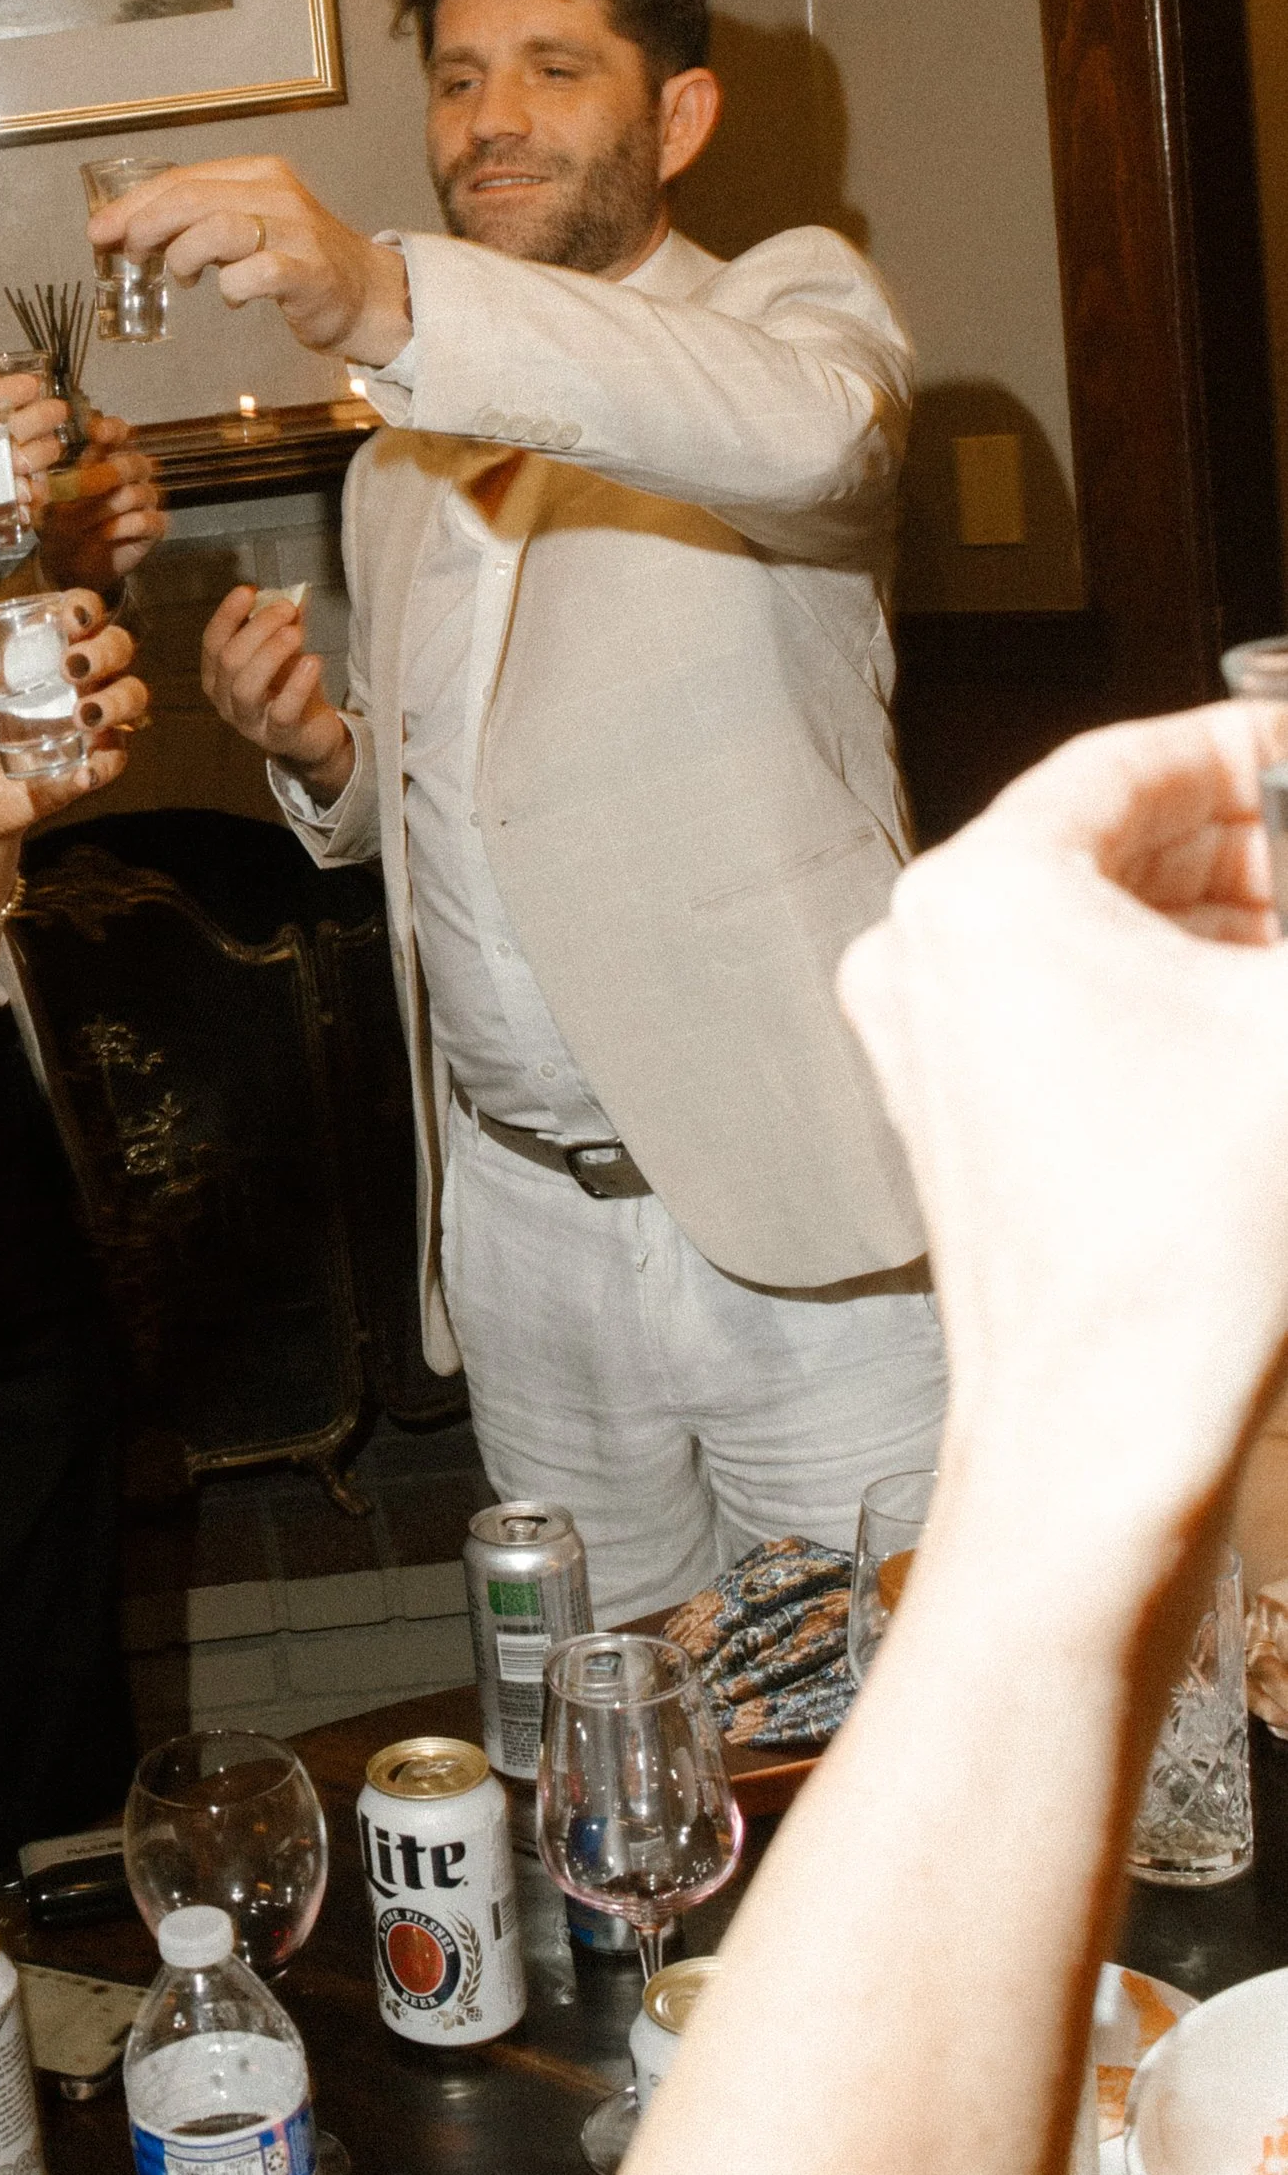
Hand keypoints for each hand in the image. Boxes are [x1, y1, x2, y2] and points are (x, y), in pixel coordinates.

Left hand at [0, 389, 69, 608]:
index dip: (0, 394)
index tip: (32, 384)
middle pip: (0, 433)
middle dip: (30, 425)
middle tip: (55, 420)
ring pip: (13, 469)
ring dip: (31, 468)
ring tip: (29, 482)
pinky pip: (10, 509)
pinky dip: (26, 507)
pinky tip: (29, 508)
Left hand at [0, 595, 146, 844]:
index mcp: (46, 653)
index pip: (81, 616)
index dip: (86, 608)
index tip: (73, 619)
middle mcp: (79, 681)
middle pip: (118, 649)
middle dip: (105, 652)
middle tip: (73, 670)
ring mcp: (91, 722)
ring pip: (132, 698)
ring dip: (116, 702)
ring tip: (83, 718)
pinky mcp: (91, 764)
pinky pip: (114, 759)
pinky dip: (104, 765)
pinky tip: (83, 774)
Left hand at [42, 410, 165, 594]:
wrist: (67, 568)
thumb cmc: (59, 528)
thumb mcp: (48, 507)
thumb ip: (55, 490)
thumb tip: (53, 479)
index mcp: (104, 460)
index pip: (119, 433)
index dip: (112, 429)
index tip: (96, 432)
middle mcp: (129, 476)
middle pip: (135, 462)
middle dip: (108, 474)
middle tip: (83, 487)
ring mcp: (144, 501)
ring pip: (140, 493)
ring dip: (108, 508)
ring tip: (83, 523)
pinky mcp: (153, 528)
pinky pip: (150, 520)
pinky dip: (124, 528)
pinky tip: (106, 534)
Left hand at [82, 157, 412, 366]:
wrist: (365, 293)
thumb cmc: (295, 260)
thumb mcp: (245, 226)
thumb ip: (195, 223)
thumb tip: (127, 232)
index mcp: (257, 174)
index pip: (182, 179)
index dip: (134, 205)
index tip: (100, 231)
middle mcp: (276, 194)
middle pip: (193, 198)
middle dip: (147, 225)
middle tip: (131, 253)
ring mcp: (295, 231)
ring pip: (219, 228)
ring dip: (184, 255)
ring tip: (184, 276)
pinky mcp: (308, 272)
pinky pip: (255, 275)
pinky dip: (230, 288)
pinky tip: (230, 296)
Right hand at [201, 585, 350, 791]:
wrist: (312, 735)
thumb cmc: (289, 688)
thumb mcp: (283, 653)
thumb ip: (285, 624)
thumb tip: (295, 592)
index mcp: (217, 678)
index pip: (212, 643)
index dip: (227, 615)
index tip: (249, 590)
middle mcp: (225, 701)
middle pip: (230, 660)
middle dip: (258, 628)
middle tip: (286, 609)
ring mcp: (249, 723)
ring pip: (246, 687)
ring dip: (271, 653)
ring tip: (296, 633)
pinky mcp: (278, 737)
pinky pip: (282, 712)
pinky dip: (297, 684)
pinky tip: (313, 661)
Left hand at [836, 702, 1287, 1613]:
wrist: (1107, 1423)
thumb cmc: (1191, 1234)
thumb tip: (1283, 937)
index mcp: (981, 890)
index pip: (1130, 760)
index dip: (1245, 751)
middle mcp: (923, 950)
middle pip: (1111, 845)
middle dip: (1245, 850)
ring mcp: (925, 1039)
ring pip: (1095, 934)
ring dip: (1215, 927)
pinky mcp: (954, 1117)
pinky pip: (1068, 1013)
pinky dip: (1166, 1001)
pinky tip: (1258, 1033)